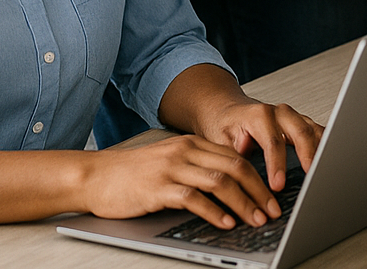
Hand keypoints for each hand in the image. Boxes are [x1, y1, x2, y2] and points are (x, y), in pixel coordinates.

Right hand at [81, 133, 281, 227]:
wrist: (95, 176)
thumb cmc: (133, 174)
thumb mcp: (171, 162)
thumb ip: (198, 167)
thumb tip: (232, 187)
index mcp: (192, 143)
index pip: (236, 157)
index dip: (259, 178)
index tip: (272, 197)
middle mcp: (185, 151)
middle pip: (234, 168)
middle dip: (258, 191)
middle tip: (272, 211)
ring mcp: (171, 168)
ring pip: (219, 182)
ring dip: (243, 203)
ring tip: (256, 219)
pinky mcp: (158, 187)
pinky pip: (193, 198)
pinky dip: (213, 211)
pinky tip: (225, 222)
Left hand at [197, 94, 322, 192]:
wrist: (226, 109)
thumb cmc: (224, 124)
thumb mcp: (220, 138)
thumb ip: (232, 149)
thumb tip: (244, 159)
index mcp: (259, 115)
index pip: (273, 141)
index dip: (277, 165)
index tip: (278, 185)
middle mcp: (280, 112)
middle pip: (301, 132)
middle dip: (308, 156)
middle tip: (311, 177)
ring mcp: (293, 117)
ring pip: (314, 131)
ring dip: (321, 151)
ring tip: (325, 172)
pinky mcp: (300, 123)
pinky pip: (318, 132)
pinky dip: (325, 146)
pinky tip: (328, 161)